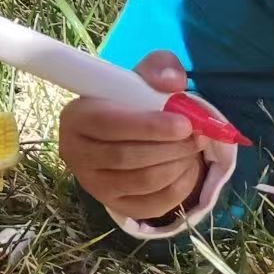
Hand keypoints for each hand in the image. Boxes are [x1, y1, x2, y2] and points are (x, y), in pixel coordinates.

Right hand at [57, 50, 205, 223]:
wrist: (123, 133)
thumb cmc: (131, 101)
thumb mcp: (143, 77)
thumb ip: (159, 68)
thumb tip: (172, 82)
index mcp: (76, 117)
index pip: (109, 126)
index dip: (149, 127)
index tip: (184, 124)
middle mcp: (76, 154)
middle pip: (126, 157)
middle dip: (170, 148)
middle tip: (196, 137)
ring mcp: (94, 184)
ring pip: (142, 182)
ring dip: (177, 166)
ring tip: (193, 149)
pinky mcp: (115, 205)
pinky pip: (151, 205)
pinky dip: (179, 188)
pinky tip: (188, 168)